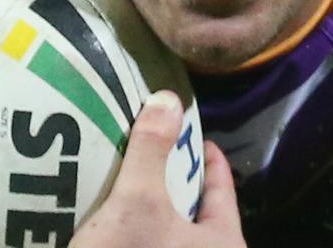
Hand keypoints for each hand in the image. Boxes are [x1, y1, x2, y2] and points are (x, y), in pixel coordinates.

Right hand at [71, 91, 246, 247]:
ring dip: (149, 209)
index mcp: (223, 246)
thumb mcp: (137, 204)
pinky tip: (108, 217)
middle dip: (172, 181)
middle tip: (149, 149)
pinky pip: (148, 246)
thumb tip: (167, 99)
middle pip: (196, 212)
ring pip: (169, 234)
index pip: (223, 189)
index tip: (189, 131)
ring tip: (124, 177)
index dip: (207, 156)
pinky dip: (134, 231)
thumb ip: (152, 150)